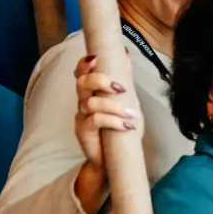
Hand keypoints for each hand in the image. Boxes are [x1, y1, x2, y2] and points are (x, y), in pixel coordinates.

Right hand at [74, 51, 141, 170]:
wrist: (113, 160)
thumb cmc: (119, 129)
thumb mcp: (127, 101)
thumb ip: (124, 80)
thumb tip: (125, 53)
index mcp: (91, 92)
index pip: (81, 72)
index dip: (84, 63)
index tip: (97, 57)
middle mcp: (83, 101)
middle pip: (82, 82)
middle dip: (101, 80)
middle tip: (120, 88)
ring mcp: (81, 116)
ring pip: (91, 102)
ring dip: (114, 107)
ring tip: (131, 115)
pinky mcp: (83, 131)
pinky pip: (95, 120)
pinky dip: (113, 121)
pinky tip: (126, 126)